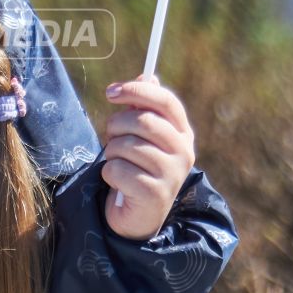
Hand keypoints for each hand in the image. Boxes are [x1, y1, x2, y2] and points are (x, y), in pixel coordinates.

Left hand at [99, 74, 196, 239]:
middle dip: (116, 127)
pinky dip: (109, 175)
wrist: (138, 217)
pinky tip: (119, 184)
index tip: (111, 92)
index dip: (137, 91)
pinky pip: (117, 169)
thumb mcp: (142, 137)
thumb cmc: (137, 170)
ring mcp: (172, 174)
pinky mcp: (155, 194)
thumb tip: (149, 75)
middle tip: (111, 138)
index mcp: (182, 134)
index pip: (165, 101)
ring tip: (118, 164)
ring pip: (126, 145)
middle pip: (142, 121)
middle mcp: (184, 152)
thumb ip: (145, 108)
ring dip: (111, 153)